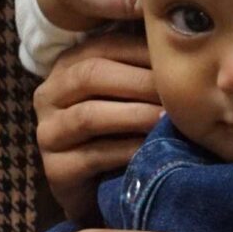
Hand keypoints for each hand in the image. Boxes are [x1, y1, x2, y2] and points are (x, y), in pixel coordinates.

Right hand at [35, 30, 162, 221]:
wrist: (100, 191)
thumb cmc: (122, 134)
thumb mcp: (130, 96)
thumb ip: (144, 69)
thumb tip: (184, 40)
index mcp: (68, 67)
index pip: (103, 46)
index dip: (142, 49)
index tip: (179, 56)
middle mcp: (49, 95)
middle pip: (91, 75)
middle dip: (140, 82)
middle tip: (178, 90)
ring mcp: (48, 133)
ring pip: (90, 115)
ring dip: (134, 115)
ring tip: (168, 119)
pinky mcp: (56, 170)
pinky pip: (93, 156)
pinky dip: (127, 151)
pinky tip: (153, 150)